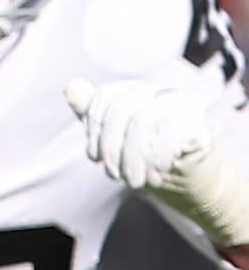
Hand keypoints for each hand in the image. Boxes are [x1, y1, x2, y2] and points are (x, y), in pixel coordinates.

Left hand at [65, 78, 248, 247]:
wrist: (189, 181)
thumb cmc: (145, 157)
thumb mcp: (112, 138)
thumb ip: (92, 114)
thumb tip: (70, 88)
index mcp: (133, 90)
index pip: (105, 96)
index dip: (94, 127)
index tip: (93, 157)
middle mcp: (157, 90)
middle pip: (122, 109)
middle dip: (111, 147)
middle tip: (113, 175)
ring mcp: (181, 104)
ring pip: (144, 121)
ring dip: (133, 157)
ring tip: (132, 181)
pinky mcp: (199, 124)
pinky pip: (171, 135)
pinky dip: (156, 160)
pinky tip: (154, 177)